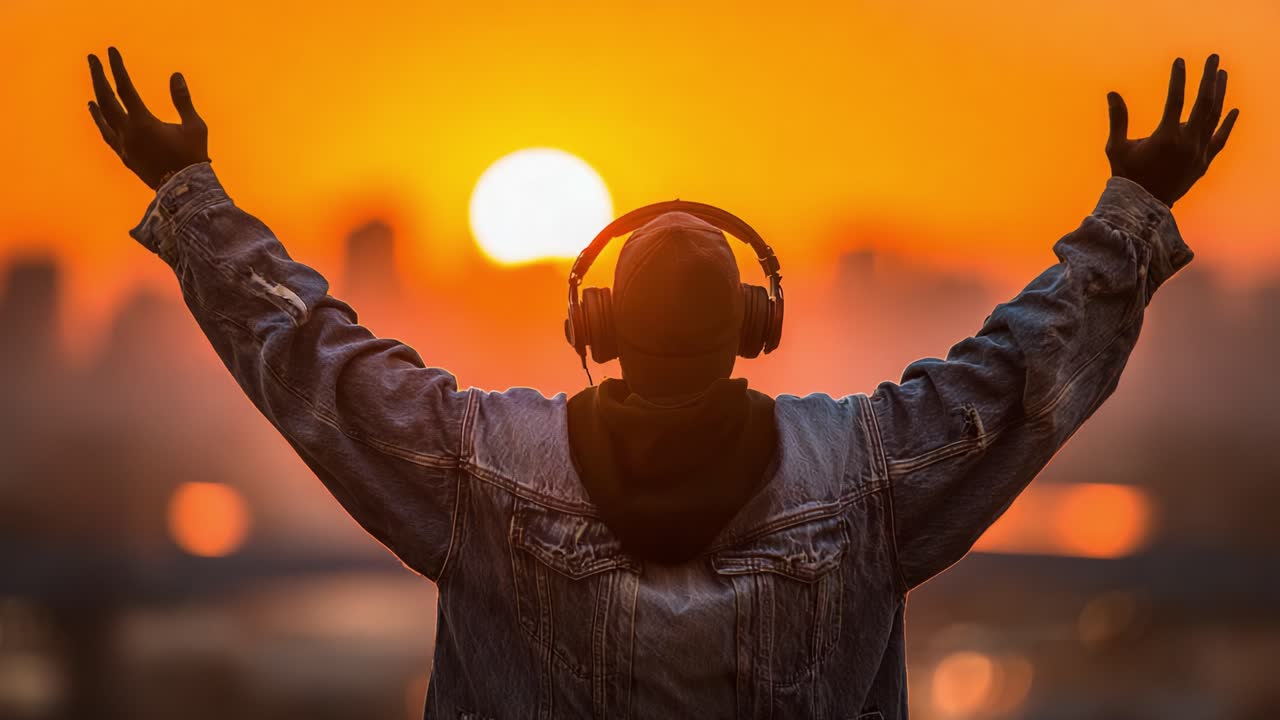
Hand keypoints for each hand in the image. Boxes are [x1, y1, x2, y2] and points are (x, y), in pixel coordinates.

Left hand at [87, 47, 209, 189]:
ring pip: (103, 117)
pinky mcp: (125, 157)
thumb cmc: (193, 157)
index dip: (117, 68)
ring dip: (97, 98)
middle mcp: (128, 132)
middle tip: (92, 59)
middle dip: (99, 76)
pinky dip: (100, 121)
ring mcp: (124, 146)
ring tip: (94, 86)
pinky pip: (107, 134)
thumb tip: (175, 75)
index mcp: (143, 122)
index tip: (111, 51)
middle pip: (106, 99)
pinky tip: (98, 114)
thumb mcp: (195, 126)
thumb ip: (182, 100)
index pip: (125, 88)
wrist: (185, 191)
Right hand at [1106, 54, 1238, 206]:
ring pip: (1214, 117)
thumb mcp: (1116, 148)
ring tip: (1221, 74)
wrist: (1142, 208)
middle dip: (1209, 77)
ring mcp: (1199, 153)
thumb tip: (1112, 93)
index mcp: (1166, 137)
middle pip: (1204, 103)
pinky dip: (1227, 124)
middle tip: (1213, 57)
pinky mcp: (1204, 163)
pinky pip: (1219, 139)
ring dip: (1219, 94)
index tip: (1180, 61)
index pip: (1176, 99)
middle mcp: (1187, 143)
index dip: (1178, 78)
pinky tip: (1233, 109)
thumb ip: (1118, 119)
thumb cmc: (1126, 177)